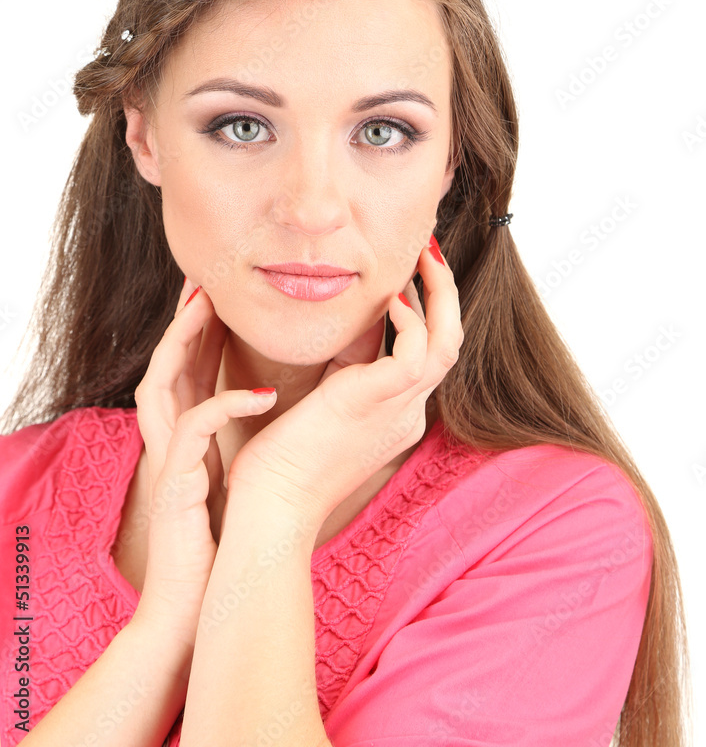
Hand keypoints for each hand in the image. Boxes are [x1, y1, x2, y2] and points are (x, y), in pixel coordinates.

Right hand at [130, 277, 278, 646]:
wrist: (204, 588)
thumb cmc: (228, 523)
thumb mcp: (246, 459)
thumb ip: (254, 422)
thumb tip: (289, 386)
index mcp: (191, 427)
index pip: (194, 361)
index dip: (208, 322)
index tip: (230, 289)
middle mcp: (173, 433)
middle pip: (170, 358)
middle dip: (187, 317)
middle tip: (209, 278)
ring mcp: (169, 454)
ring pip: (164, 380)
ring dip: (186, 340)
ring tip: (211, 306)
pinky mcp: (174, 478)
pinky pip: (194, 428)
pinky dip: (226, 404)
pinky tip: (263, 394)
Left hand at [224, 238, 462, 524]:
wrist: (272, 506)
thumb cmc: (284, 461)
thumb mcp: (324, 403)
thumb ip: (344, 366)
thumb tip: (352, 323)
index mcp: (396, 415)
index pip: (428, 356)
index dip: (428, 311)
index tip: (411, 275)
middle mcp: (408, 412)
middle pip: (450, 343)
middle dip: (443, 292)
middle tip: (429, 250)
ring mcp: (399, 410)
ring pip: (447, 343)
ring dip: (439, 293)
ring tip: (424, 253)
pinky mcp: (378, 403)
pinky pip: (416, 353)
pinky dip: (412, 320)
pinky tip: (392, 298)